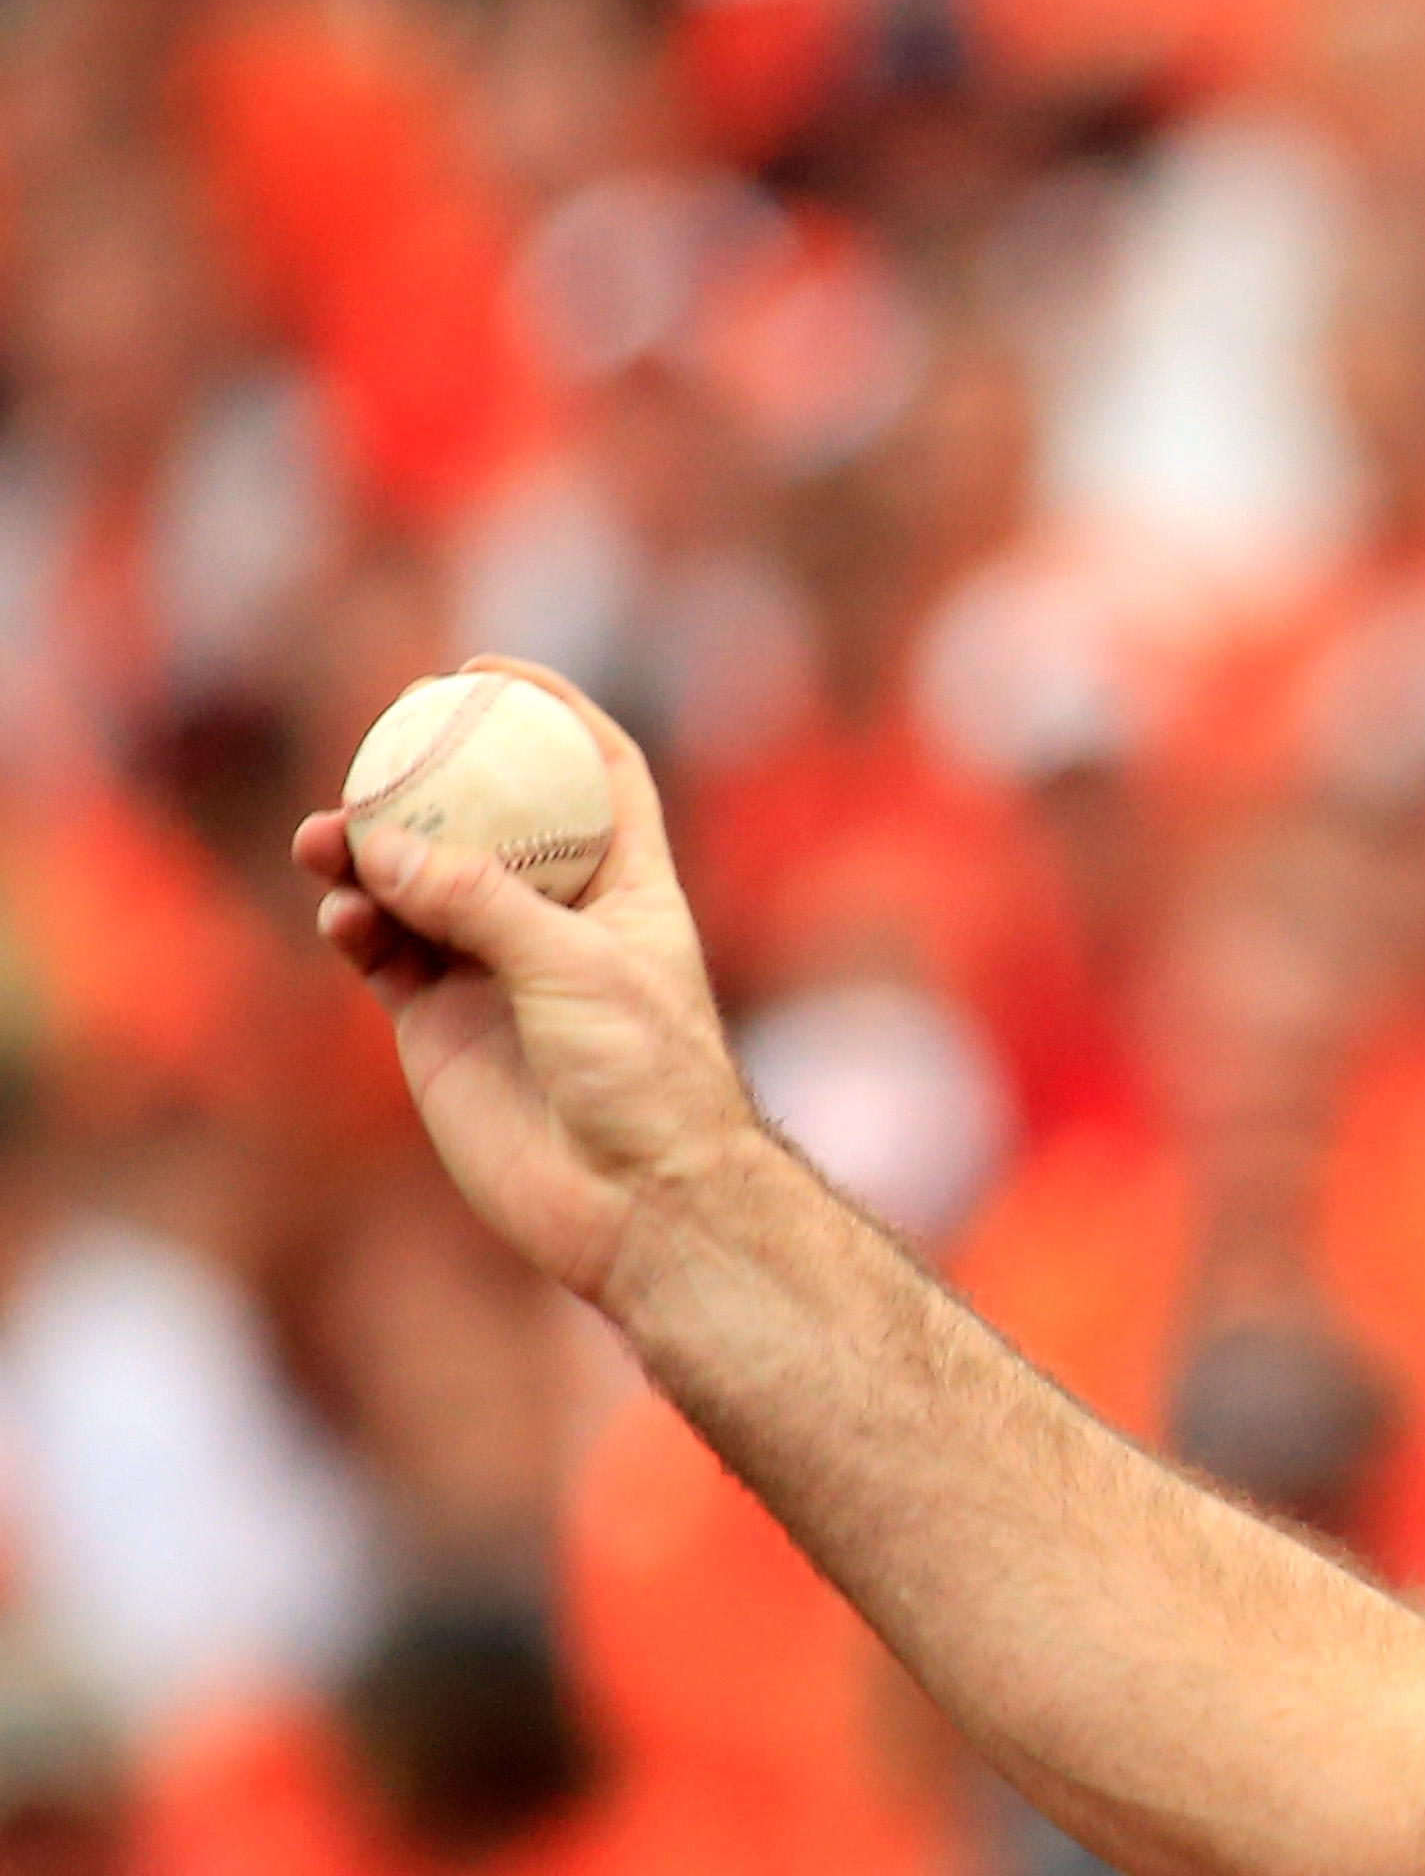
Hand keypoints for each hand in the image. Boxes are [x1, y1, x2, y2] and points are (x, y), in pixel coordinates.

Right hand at [292, 660, 763, 1314]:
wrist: (639, 1205)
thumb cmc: (646, 1081)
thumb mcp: (578, 967)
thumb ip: (479, 900)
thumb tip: (377, 844)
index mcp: (627, 886)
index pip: (596, 771)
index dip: (550, 711)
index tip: (483, 669)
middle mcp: (557, 917)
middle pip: (482, 815)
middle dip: (422, 778)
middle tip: (371, 753)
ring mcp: (491, 967)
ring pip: (412, 878)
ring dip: (365, 849)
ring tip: (326, 840)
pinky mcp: (438, 1021)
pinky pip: (379, 947)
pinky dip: (353, 920)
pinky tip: (343, 917)